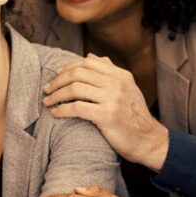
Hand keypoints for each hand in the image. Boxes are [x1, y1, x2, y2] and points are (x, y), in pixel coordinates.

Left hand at [42, 54, 169, 169]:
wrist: (148, 140)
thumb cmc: (134, 117)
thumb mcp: (127, 89)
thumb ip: (109, 72)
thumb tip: (90, 56)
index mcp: (121, 75)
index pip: (88, 62)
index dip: (68, 67)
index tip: (56, 76)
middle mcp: (117, 83)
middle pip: (78, 73)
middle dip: (58, 81)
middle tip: (47, 89)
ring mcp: (113, 99)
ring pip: (75, 89)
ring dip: (56, 95)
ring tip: (47, 101)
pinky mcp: (107, 115)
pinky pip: (77, 108)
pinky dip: (62, 110)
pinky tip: (56, 113)